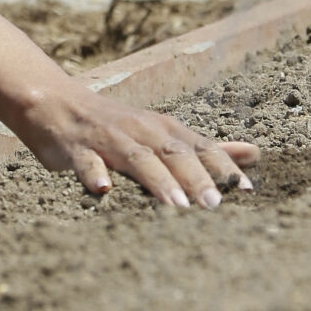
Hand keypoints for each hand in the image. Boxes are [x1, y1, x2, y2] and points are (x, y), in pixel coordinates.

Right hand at [18, 85, 257, 210]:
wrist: (56, 102)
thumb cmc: (116, 125)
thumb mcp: (162, 132)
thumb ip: (206, 148)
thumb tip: (254, 154)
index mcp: (164, 130)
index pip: (202, 148)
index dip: (224, 168)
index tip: (247, 192)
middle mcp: (142, 131)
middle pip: (174, 154)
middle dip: (196, 179)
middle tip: (216, 207)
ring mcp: (109, 139)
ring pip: (138, 159)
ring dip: (158, 181)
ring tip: (177, 208)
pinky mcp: (78, 149)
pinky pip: (87, 162)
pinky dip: (95, 174)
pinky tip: (102, 191)